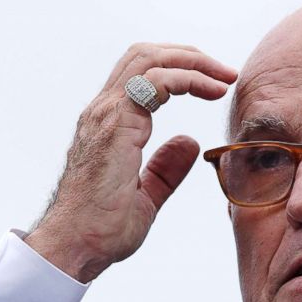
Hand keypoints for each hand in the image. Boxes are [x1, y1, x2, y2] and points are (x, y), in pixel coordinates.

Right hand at [25, 43, 237, 282]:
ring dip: (193, 61)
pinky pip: (156, 82)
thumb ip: (166, 169)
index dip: (181, 70)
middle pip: (145, 55)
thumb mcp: (145, 196)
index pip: (141, 74)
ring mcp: (106, 114)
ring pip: (149, 59)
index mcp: (109, 124)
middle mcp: (103, 111)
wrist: (76, 246)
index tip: (216, 85)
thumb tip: (189, 143)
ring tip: (224, 76)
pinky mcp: (116, 124)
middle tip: (225, 72)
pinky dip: (188, 78)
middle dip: (190, 55)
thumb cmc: (101, 229)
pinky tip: (211, 92)